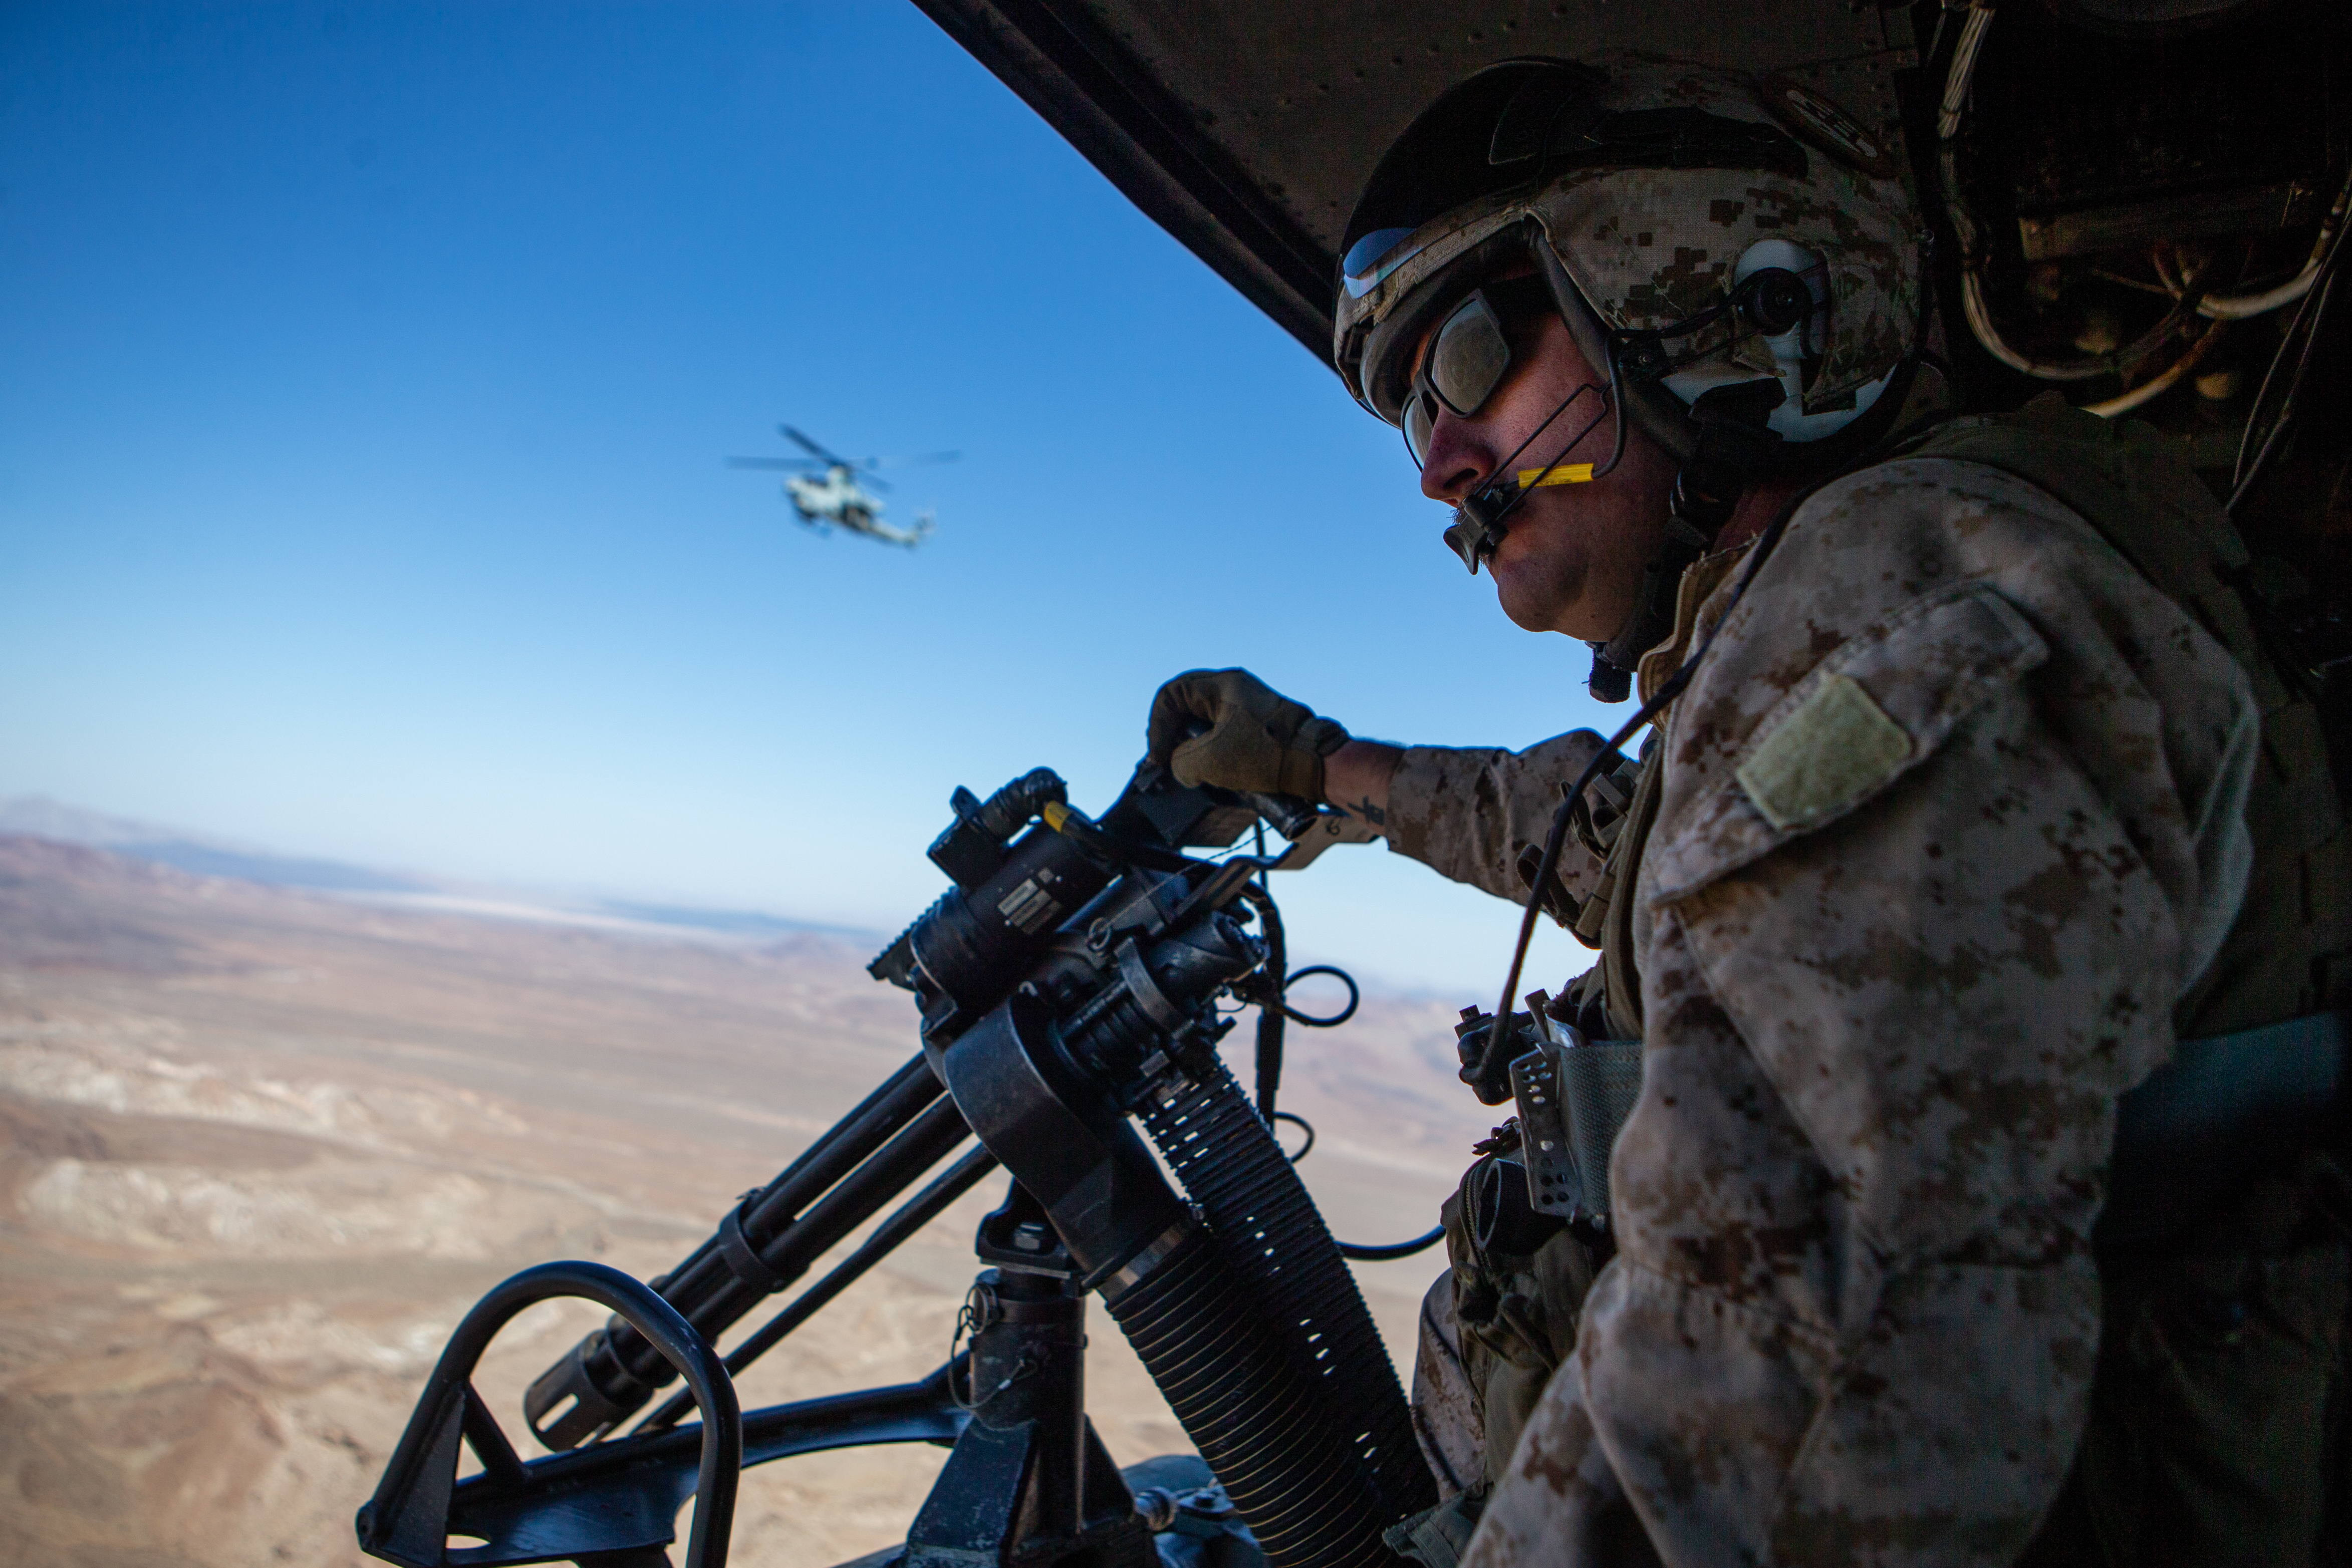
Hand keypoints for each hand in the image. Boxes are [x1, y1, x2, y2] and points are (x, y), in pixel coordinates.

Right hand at [1146, 668, 1349, 798]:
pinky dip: (1213, 751)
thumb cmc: (1266, 754)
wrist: (1316, 763)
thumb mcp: (1209, 760)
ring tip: (1191, 771)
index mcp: (1222, 685)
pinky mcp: (1262, 727)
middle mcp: (1236, 689)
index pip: (1171, 694)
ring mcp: (1251, 706)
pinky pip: (1226, 733)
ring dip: (1194, 746)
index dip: (1157, 726)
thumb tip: (1181, 767)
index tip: (1159, 756)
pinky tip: (1215, 773)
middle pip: (1187, 706)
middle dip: (1173, 735)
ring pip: (1207, 722)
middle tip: (1167, 760)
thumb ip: (1181, 761)